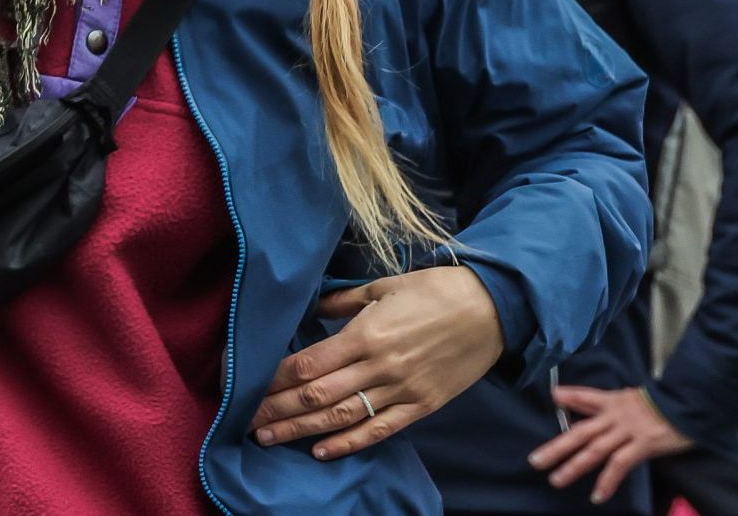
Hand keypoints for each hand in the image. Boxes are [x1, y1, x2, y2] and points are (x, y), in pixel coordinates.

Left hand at [249, 265, 503, 460]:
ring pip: (342, 418)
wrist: (492, 309)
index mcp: (367, 333)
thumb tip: (314, 310)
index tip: (249, 385)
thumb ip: (344, 302)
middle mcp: (379, 366)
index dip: (276, 378)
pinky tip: (321, 452)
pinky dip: (348, 444)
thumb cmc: (436, 290)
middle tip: (245, 419)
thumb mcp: (385, 285)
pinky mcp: (421, 406)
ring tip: (268, 437)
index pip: (309, 363)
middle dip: (278, 409)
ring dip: (301, 430)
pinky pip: (379, 430)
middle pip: (318, 395)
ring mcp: (401, 390)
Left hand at [529, 385, 690, 504]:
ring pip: (594, 450)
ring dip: (573, 466)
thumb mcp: (635, 397)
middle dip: (556, 447)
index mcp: (614, 401)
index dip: (569, 396)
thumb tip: (593, 406)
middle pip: (580, 432)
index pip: (586, 396)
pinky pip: (620, 464)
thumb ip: (613, 403)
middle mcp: (615, 415)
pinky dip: (607, 481)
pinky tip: (597, 495)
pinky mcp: (642, 445)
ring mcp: (627, 430)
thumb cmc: (665, 403)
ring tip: (557, 480)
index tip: (552, 397)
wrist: (690, 402)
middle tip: (535, 461)